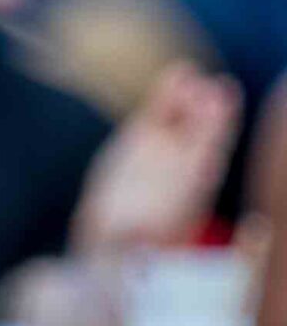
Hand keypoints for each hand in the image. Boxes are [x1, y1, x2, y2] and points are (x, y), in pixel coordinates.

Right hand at [73, 64, 240, 256]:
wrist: (108, 239)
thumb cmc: (122, 252)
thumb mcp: (125, 253)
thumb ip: (130, 246)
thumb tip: (133, 249)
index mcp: (186, 198)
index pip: (205, 167)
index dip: (212, 146)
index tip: (217, 124)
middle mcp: (183, 171)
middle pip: (203, 139)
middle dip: (212, 118)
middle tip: (218, 93)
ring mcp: (164, 151)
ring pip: (185, 120)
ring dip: (192, 98)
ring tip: (192, 75)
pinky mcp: (141, 137)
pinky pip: (159, 112)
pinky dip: (168, 93)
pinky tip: (179, 72)